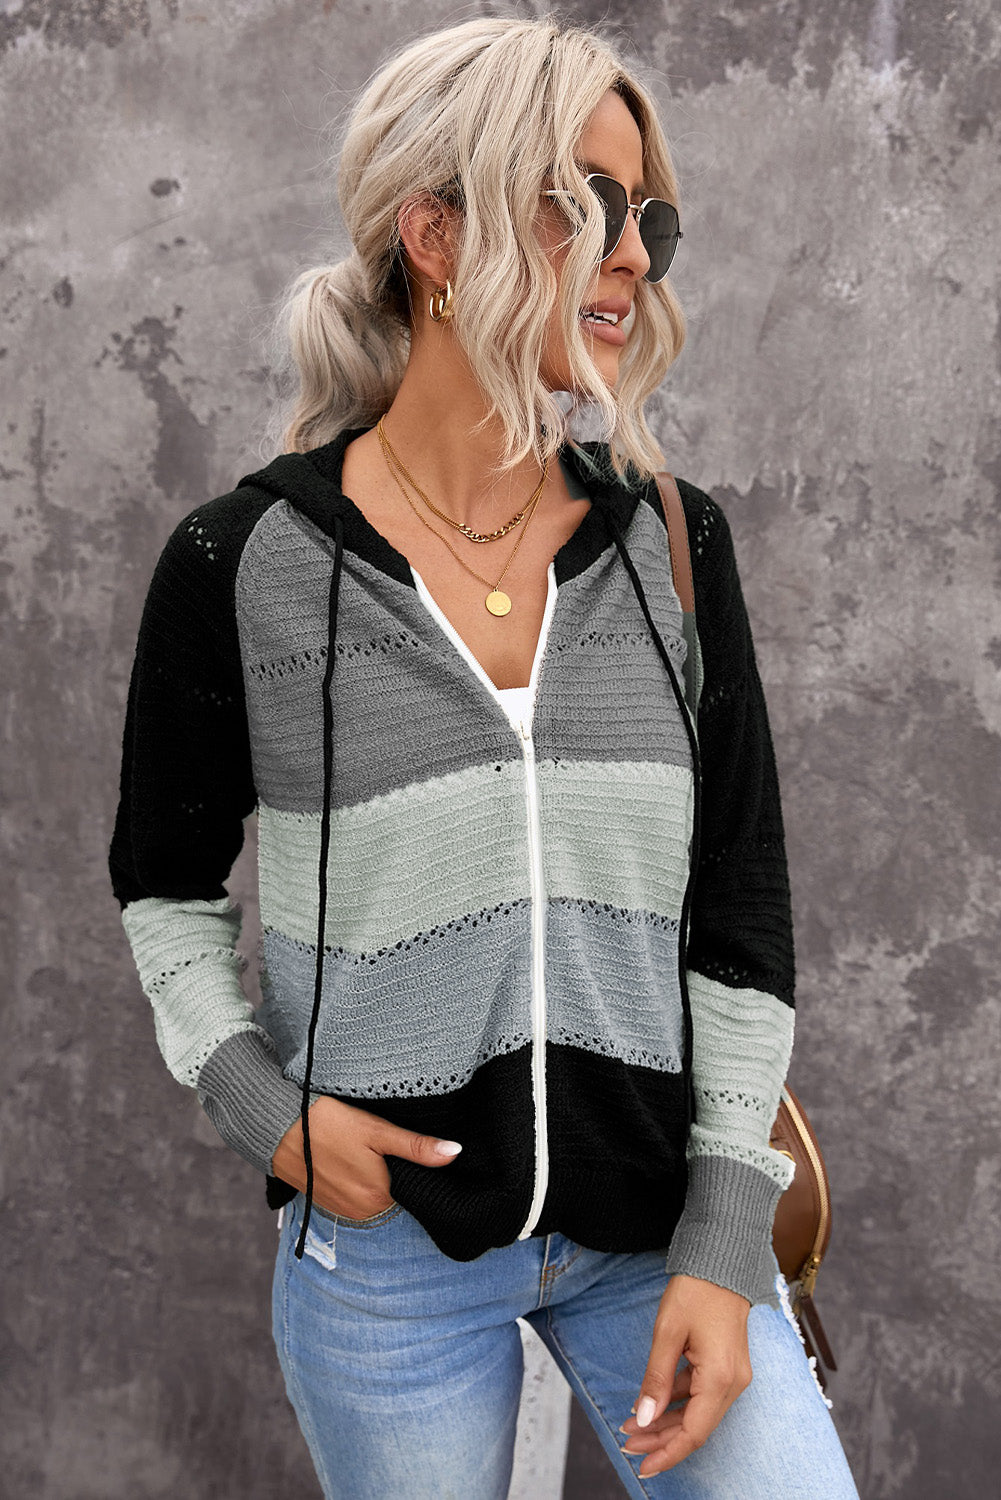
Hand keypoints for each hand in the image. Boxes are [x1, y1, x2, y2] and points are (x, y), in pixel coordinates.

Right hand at [271, 1096, 461, 1219]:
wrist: (277, 1126)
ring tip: (362, 1148)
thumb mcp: (377, 1131)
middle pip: (392, 1192)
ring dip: (371, 1175)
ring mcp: (342, 1209)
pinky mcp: (325, 1202)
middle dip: (392, 1171)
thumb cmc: (329, 1124)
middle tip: (381, 1142)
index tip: (406, 1148)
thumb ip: (417, 1147)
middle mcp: (361, 1211)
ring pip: (371, 1193)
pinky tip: (346, 1156)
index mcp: (379, 1196)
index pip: (413, 1189)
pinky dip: (353, 1178)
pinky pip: (351, 1194)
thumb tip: (456, 1153)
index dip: (413, 1168)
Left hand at [619, 1274, 752, 1478]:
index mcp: (721, 1378)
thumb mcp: (667, 1333)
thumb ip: (656, 1379)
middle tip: (627, 1443)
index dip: (668, 1453)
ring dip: (667, 1421)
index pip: (694, 1432)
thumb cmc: (696, 1290)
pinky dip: (678, 1401)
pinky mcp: (728, 1365)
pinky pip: (702, 1393)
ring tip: (632, 1426)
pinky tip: (652, 1402)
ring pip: (698, 1412)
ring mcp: (733, 1374)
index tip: (642, 1465)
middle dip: (661, 1439)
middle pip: (696, 1426)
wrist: (722, 1260)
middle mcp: (734, 1382)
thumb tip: (645, 1419)